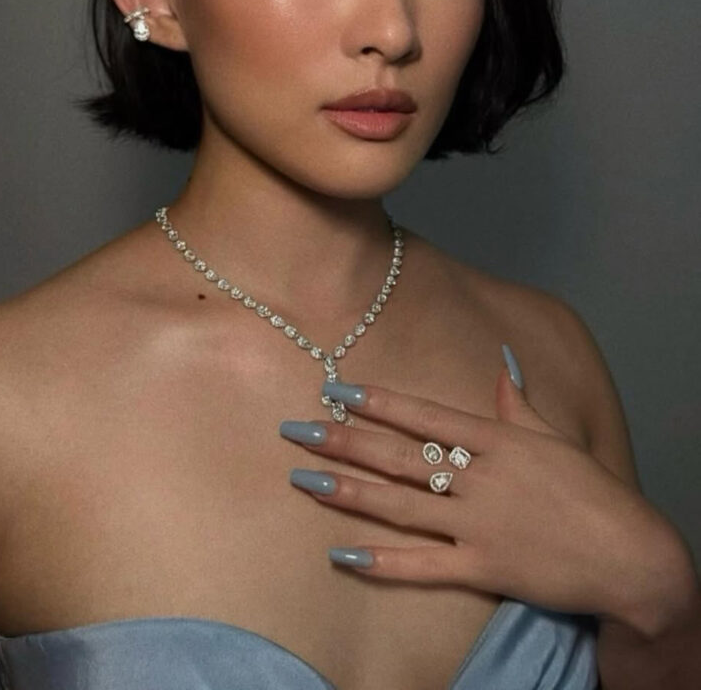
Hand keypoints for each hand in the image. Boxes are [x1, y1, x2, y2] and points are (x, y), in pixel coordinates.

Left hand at [280, 363, 690, 630]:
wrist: (629, 553)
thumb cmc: (590, 490)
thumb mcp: (553, 437)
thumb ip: (518, 400)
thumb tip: (501, 359)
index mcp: (495, 440)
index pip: (424, 415)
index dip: (378, 402)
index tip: (337, 389)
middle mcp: (479, 478)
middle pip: (399, 456)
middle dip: (345, 440)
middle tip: (297, 429)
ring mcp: (478, 524)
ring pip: (399, 504)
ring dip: (348, 491)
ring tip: (304, 478)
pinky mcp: (482, 567)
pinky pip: (422, 566)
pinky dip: (381, 562)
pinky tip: (342, 554)